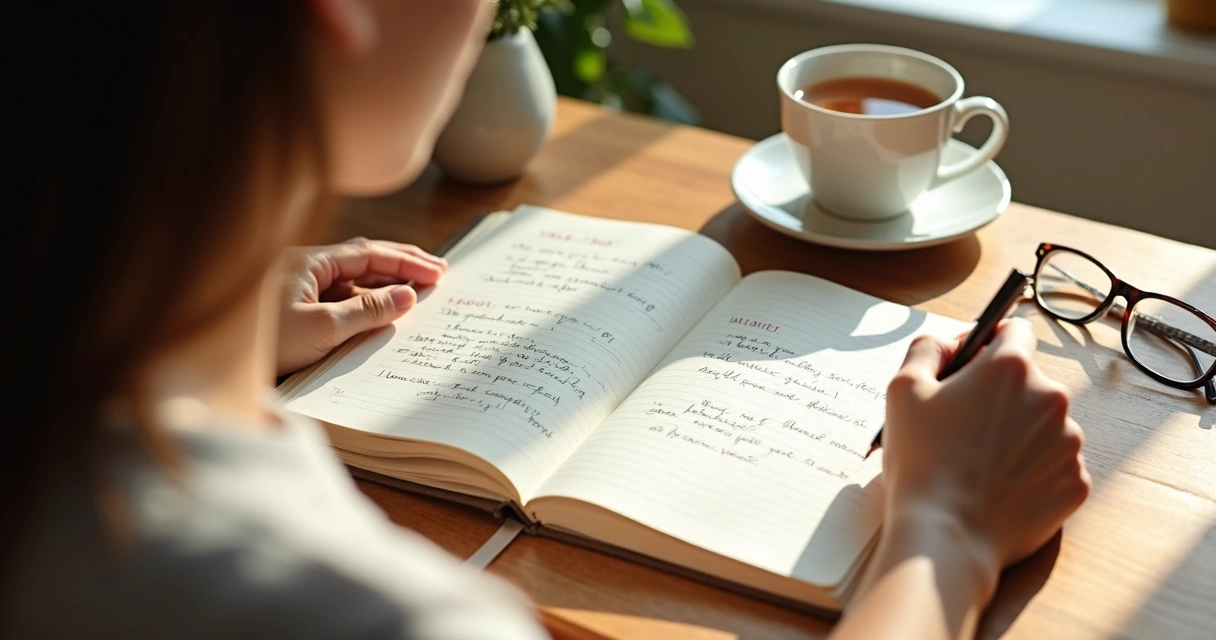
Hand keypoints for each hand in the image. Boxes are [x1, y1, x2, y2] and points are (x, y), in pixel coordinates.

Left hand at [276, 238, 446, 375]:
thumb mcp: (323, 328)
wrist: (213, 366)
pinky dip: (365, 306)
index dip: (406, 261)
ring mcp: (298, 290)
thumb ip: (368, 310)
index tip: (437, 271)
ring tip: (418, 297)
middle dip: (401, 268)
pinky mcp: (295, 313)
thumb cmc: (263, 343)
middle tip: (437, 276)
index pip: (368, 254)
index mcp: (308, 262)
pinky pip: (339, 302)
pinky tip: (382, 317)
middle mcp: (304, 270)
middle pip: (362, 262)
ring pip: (351, 284)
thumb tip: (409, 295)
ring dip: (384, 288)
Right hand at [881, 318, 1090, 593]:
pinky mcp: (1075, 483)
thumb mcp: (902, 390)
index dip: (989, 342)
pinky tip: (997, 487)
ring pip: (1042, 425)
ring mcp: (1069, 443)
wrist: (947, 536)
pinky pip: (1053, 466)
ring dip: (1017, 434)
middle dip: (1000, 396)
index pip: (1015, 330)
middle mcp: (1051, 398)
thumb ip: (926, 349)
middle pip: (1028, 382)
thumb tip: (948, 342)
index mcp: (1010, 368)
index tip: (972, 364)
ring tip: (978, 463)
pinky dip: (1030, 472)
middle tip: (962, 426)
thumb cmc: (922, 462)